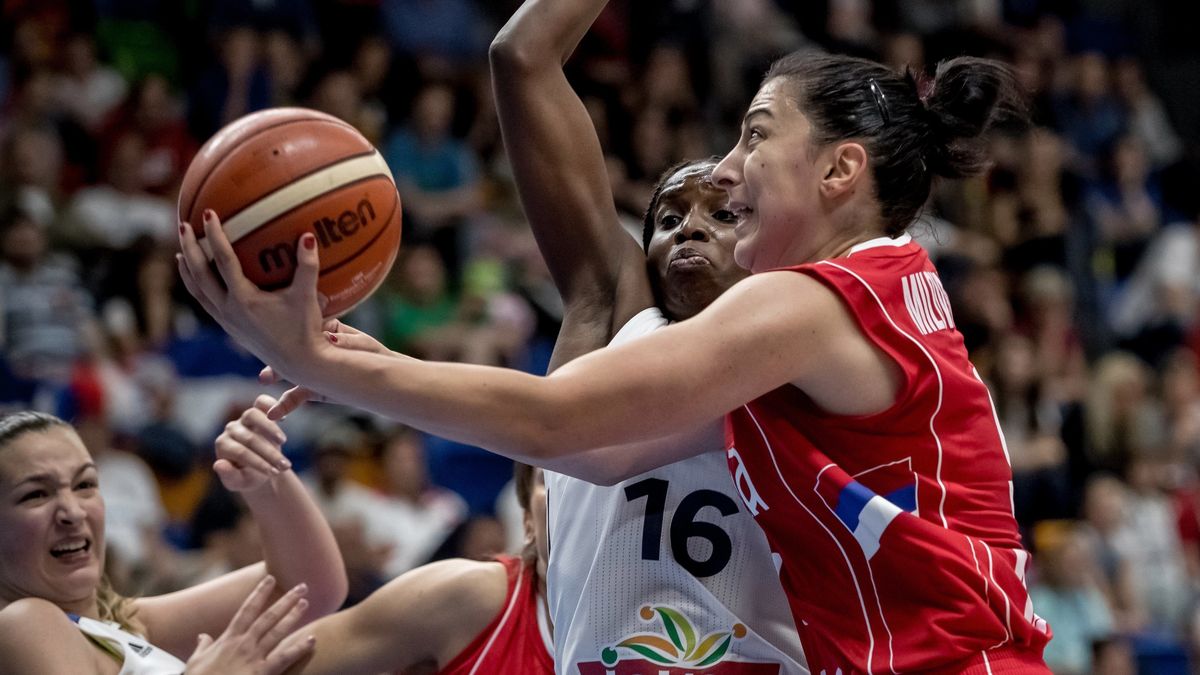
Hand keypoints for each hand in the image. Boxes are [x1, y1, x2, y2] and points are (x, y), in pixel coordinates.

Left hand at [176, 209, 324, 386]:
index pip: (223, 260)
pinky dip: (198, 287)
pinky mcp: (230, 328)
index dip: (214, 235)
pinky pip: (206, 303)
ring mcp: (227, 320)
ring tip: (181, 253)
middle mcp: (229, 310)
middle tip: (183, 226)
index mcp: (244, 299)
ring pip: (197, 291)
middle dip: (190, 248)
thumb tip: (308, 235)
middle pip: (199, 274)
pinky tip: (200, 280)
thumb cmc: (305, 329)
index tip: (207, 214)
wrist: (299, 362)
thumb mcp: (307, 296)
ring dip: (187, 270)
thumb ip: (307, 266)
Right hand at [184, 576, 314, 674]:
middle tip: (302, 586)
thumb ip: (202, 647)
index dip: (260, 593)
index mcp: (228, 639)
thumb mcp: (195, 662)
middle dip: (286, 600)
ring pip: (278, 632)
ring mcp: (254, 658)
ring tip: (306, 603)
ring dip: (293, 617)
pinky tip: (312, 640)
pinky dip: (299, 649)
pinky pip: (284, 658)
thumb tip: (203, 636)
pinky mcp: (262, 673)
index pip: (247, 609)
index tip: (270, 579)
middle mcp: (244, 644)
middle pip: (268, 616)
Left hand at [214, 395, 291, 491]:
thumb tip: (218, 464)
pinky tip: (283, 418)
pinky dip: (271, 405)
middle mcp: (231, 429)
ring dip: (270, 428)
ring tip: (283, 442)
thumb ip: (228, 476)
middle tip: (285, 466)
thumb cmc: (247, 477)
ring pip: (253, 415)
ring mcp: (243, 418)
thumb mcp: (238, 482)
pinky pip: (261, 401)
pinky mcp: (257, 410)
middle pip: (249, 438)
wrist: (260, 467)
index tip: (274, 473)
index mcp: (223, 446)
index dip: (259, 463)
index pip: (240, 452)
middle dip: (269, 453)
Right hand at [258, 319, 392, 419]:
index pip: (304, 327)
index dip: (293, 328)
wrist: (383, 376)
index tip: (283, 331)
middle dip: (279, 353)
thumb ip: (345, 341)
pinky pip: (297, 395)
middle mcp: (312, 350)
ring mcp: (311, 370)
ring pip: (291, 372)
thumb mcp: (360, 344)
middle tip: (268, 356)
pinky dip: (286, 404)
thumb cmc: (372, 354)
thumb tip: (330, 339)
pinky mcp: (314, 389)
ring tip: (264, 378)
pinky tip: (274, 413)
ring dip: (277, 373)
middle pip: (292, 350)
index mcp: (323, 331)